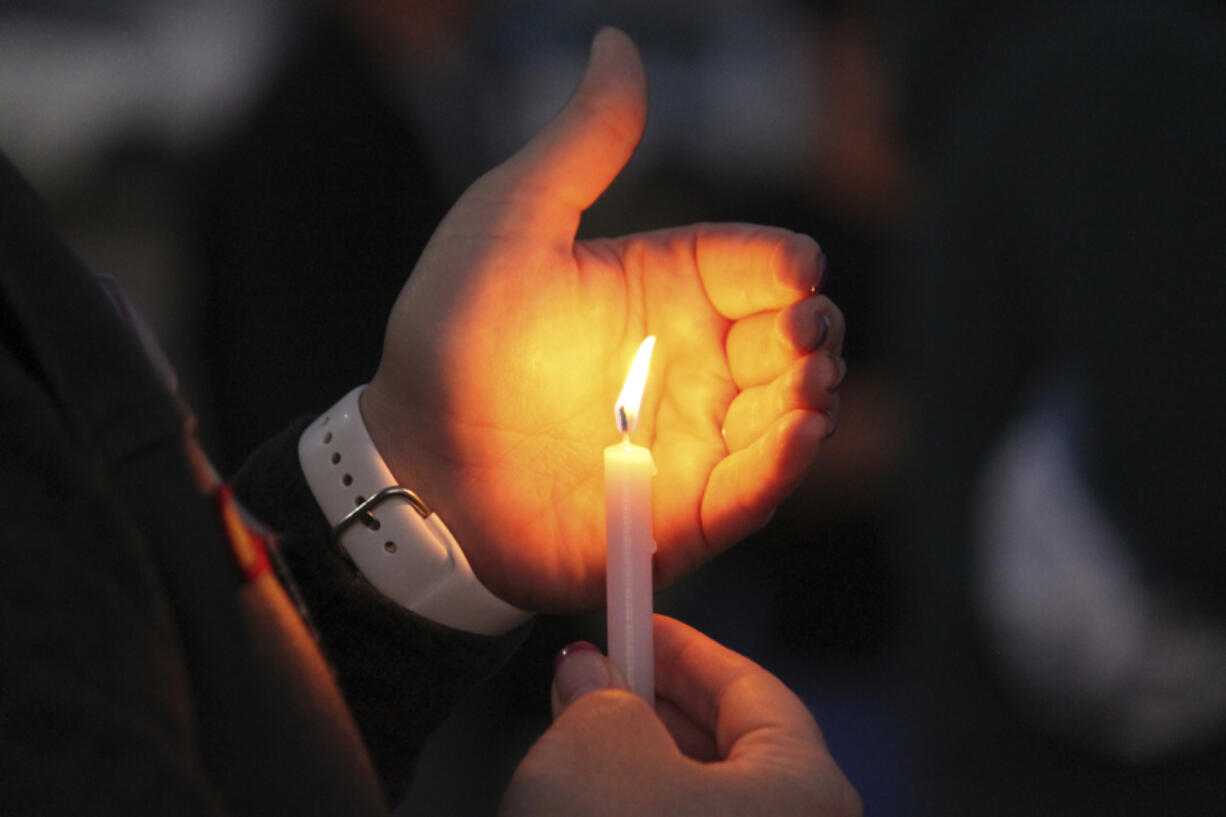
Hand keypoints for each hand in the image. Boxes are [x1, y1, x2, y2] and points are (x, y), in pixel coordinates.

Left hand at [363, 28, 844, 610]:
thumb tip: (617, 41)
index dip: (786, 264)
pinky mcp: (682, 510)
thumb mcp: (511, 223)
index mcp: (658, 285)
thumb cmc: (452, 340)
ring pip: (786, 412)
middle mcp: (684, 360)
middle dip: (811, 333)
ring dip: (811, 395)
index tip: (797, 268)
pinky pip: (752, 488)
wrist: (415, 469)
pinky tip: (800, 433)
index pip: (753, 263)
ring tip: (810, 385)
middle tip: (804, 334)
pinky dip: (784, 465)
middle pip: (787, 338)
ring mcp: (688, 437)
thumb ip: (579, 145)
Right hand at [499, 616, 860, 816]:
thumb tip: (590, 675)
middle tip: (598, 676)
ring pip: (707, 806)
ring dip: (645, 765)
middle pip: (736, 752)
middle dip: (659, 706)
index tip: (638, 621)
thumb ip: (599, 695)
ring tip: (578, 736)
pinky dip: (644, 813)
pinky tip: (592, 804)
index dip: (686, 649)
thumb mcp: (594, 748)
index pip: (752, 691)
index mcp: (807, 793)